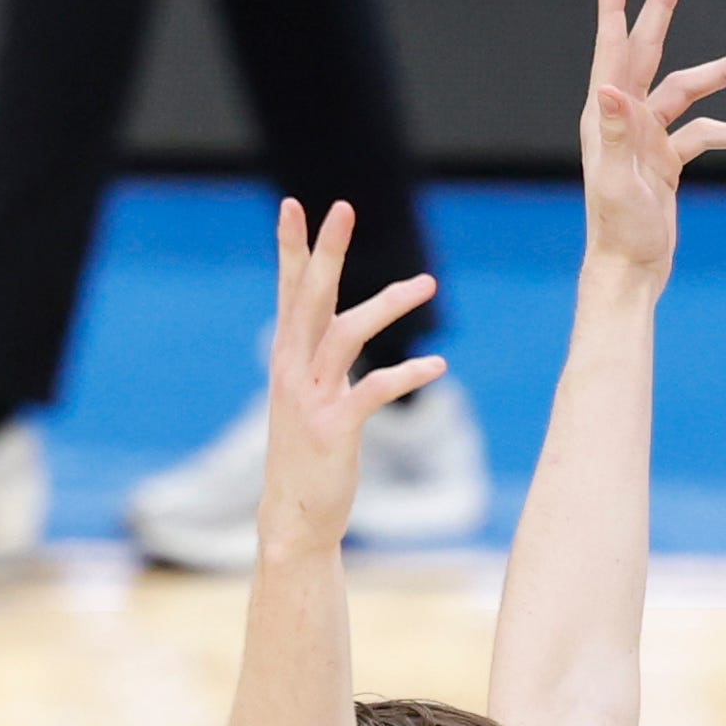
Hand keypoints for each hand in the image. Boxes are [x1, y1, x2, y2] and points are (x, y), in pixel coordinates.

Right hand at [257, 199, 443, 547]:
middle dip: (326, 251)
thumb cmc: (308, 459)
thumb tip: (335, 335)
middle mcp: (293, 371)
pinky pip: (373, 390)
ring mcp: (311, 399)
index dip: (292, 249)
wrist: (295, 519)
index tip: (296, 206)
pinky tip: (438, 366)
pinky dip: (407, 376)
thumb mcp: (307, 402)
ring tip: (428, 284)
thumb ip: (318, 364)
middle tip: (343, 206)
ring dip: (387, 305)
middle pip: (310, 297)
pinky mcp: (335, 429)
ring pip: (345, 334)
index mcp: (287, 359)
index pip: (289, 292)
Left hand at [581, 0, 725, 281]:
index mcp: (607, 117)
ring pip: (690, 92)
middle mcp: (624, 119)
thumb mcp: (617, 182)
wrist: (631, 272)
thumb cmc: (618, 233)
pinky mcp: (667, 160)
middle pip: (649, 52)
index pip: (613, 51)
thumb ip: (613, 134)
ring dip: (724, 76)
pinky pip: (703, 135)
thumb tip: (608, 89)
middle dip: (663, 10)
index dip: (614, 10)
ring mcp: (648, 137)